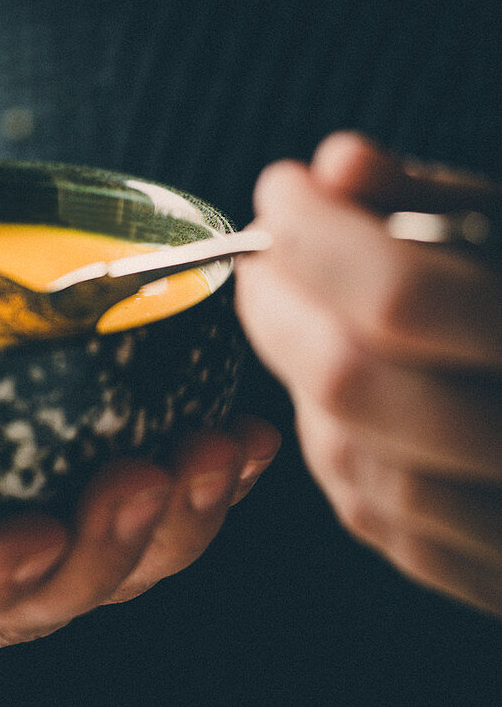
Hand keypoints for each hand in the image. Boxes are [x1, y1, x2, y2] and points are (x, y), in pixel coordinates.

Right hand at [0, 279, 278, 647]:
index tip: (34, 534)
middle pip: (15, 601)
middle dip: (95, 555)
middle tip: (152, 473)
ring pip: (84, 569)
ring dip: (162, 524)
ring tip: (214, 454)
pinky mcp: (19, 488)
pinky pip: (112, 515)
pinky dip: (179, 485)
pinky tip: (227, 442)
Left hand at [235, 131, 501, 616]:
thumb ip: (432, 204)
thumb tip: (336, 164)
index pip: (400, 296)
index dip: (317, 237)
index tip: (280, 190)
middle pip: (351, 381)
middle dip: (278, 308)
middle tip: (261, 259)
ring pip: (348, 454)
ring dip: (303, 381)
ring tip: (309, 323)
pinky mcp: (489, 576)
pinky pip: (372, 514)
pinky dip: (338, 447)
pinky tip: (344, 401)